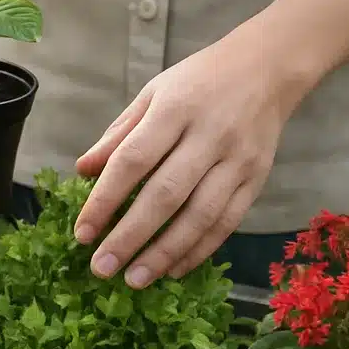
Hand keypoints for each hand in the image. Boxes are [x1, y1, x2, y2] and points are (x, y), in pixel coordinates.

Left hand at [72, 33, 303, 286]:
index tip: (82, 233)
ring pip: (199, 216)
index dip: (105, 200)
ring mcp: (237, 161)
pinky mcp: (256, 180)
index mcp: (174, 109)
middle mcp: (208, 136)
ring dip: (164, 253)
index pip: (133, 161)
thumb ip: (119, 135)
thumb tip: (82, 171)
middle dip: (130, 236)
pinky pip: (226, 223)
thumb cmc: (199, 81)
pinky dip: (198, 250)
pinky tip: (173, 269)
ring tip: (134, 279)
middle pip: (165, 195)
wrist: (267, 69)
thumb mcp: (152, 94)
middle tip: (101, 268)